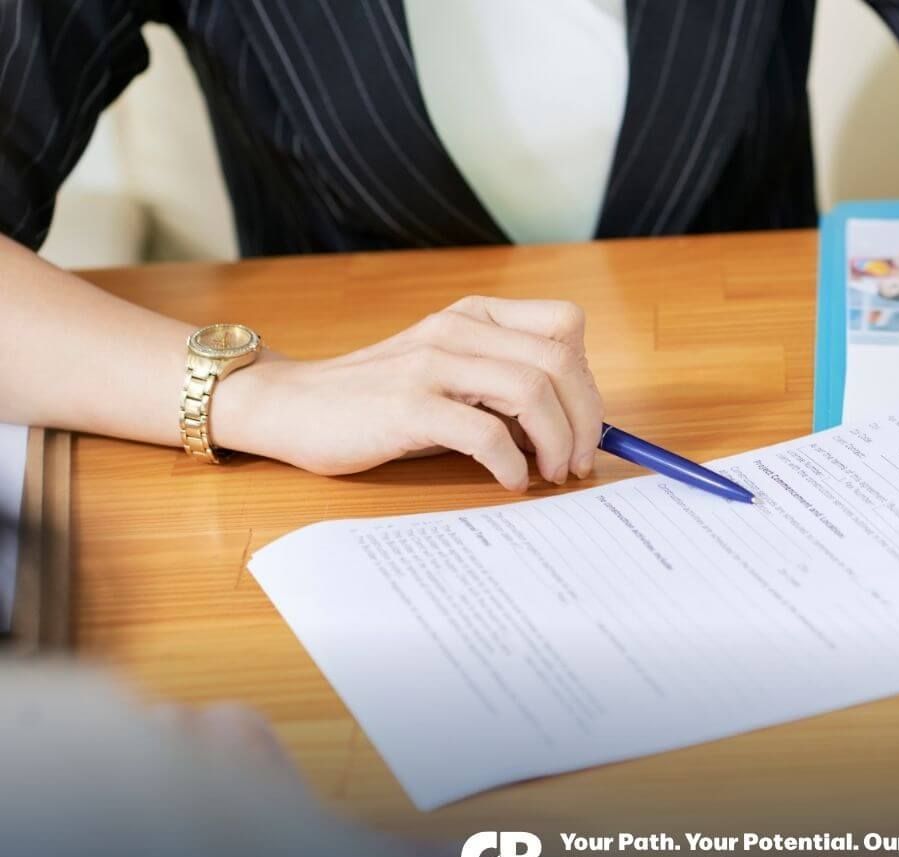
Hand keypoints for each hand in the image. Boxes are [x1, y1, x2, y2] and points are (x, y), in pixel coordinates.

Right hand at [214, 296, 603, 491]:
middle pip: (560, 362)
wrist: (293, 407)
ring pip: (532, 391)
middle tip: (580, 463)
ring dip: (557, 443)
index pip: (566, 327)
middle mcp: (459, 330)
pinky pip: (486, 434)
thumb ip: (505, 391)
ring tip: (551, 474)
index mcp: (476, 317)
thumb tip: (575, 430)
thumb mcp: (452, 379)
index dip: (587, 380)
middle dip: (584, 420)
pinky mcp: (408, 406)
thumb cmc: (381, 403)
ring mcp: (432, 364)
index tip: (583, 424)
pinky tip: (510, 481)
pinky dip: (512, 465)